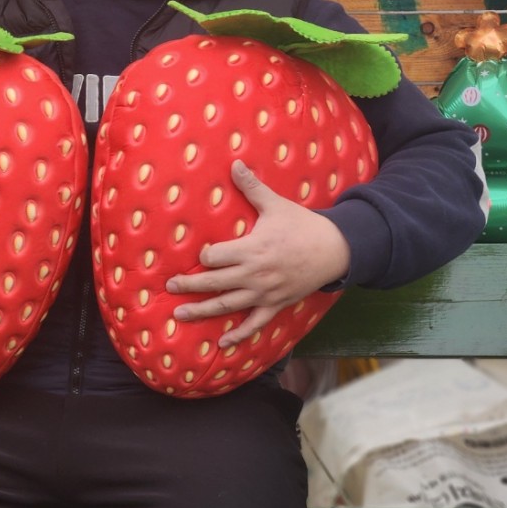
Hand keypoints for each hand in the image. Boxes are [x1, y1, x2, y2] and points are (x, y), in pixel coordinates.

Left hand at [165, 160, 350, 347]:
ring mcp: (265, 294)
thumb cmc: (302, 225)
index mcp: (252, 249)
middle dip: (189, 285)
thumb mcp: (276, 204)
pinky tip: (221, 344)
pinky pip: (254, 324)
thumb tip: (234, 163)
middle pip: (214, 283)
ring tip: (180, 315)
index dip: (204, 255)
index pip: (216, 256)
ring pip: (227, 306)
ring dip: (202, 311)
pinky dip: (238, 335)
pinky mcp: (276, 306)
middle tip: (170, 287)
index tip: (200, 253)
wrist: (335, 250)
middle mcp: (254, 275)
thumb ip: (251, 187)